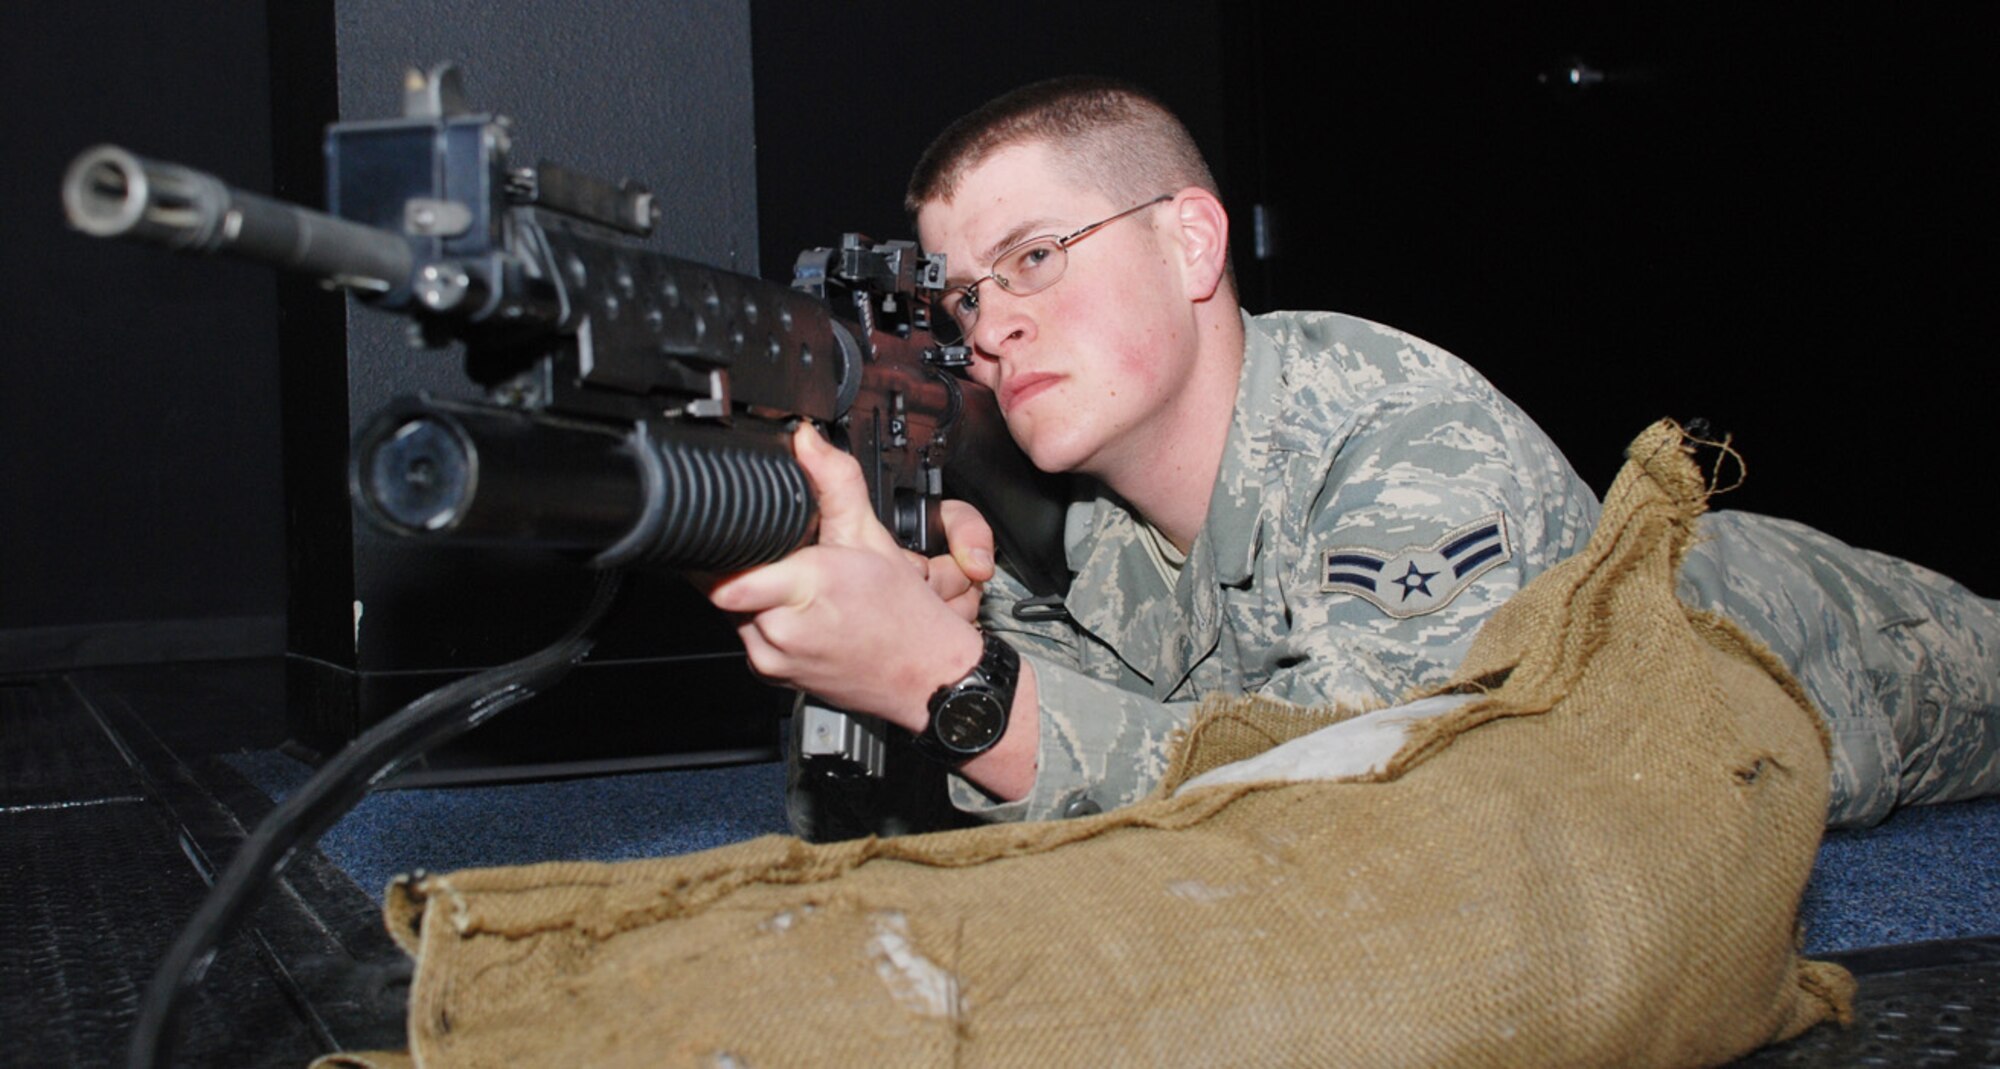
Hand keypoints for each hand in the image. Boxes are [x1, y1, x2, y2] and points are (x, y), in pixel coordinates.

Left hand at [705, 424, 981, 731]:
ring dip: (746, 591)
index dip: (714, 551)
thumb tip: (806, 440)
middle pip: (722, 584)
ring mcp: (773, 657)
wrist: (924, 677)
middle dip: (738, 561)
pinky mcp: (770, 674)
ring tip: (788, 582)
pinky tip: (793, 610)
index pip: (725, 577)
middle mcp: (781, 630)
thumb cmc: (904, 616)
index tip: (717, 531)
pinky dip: (759, 617)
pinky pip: (746, 635)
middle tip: (771, 551)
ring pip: (730, 610)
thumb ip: (835, 481)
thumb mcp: (872, 537)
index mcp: (806, 589)